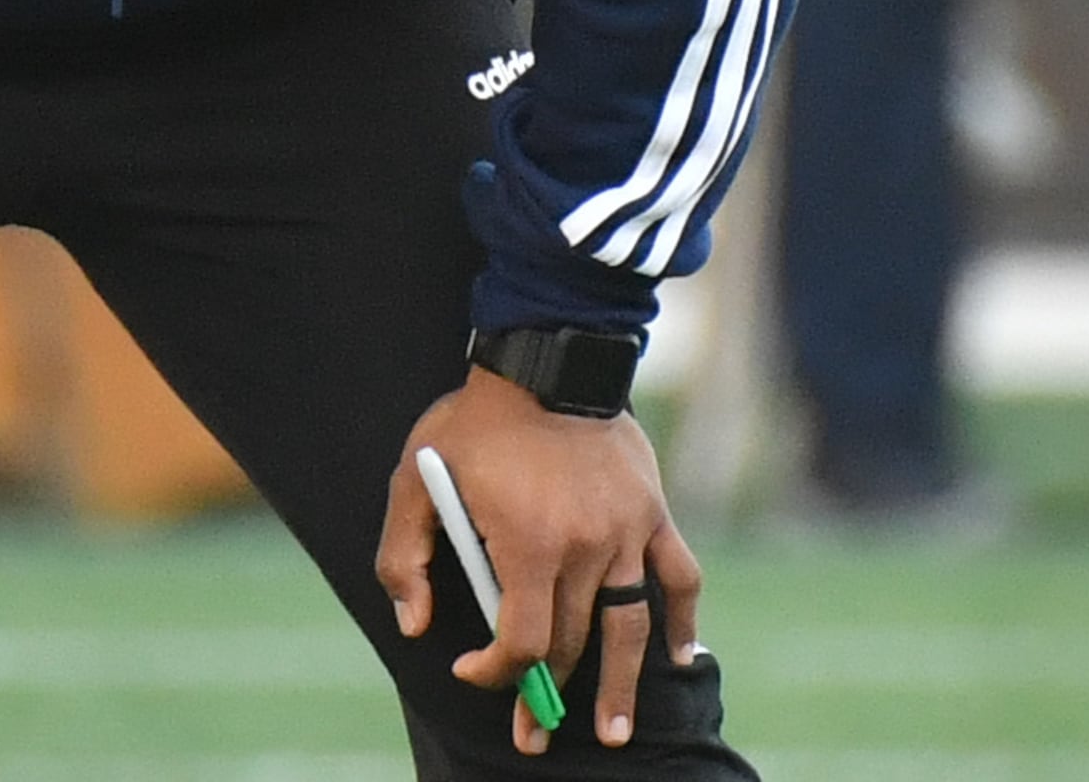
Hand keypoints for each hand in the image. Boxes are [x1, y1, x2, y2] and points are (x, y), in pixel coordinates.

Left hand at [377, 367, 702, 755]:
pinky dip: (683, 621)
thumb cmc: (475, 421)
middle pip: (570, 642)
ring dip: (621, 688)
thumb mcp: (416, 478)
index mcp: (529, 544)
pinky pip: (680, 577)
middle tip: (533, 734)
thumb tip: (416, 624)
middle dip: (545, 694)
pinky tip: (681, 657)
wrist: (548, 355)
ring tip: (614, 734)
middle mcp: (585, 547)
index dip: (496, 671)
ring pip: (628, 627)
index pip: (522, 640)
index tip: (472, 670)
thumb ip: (406, 556)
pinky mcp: (653, 513)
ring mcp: (627, 532)